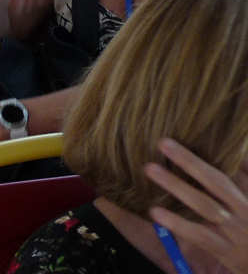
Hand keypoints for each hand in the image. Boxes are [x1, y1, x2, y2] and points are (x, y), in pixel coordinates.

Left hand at [146, 139, 247, 272]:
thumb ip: (243, 178)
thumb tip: (234, 152)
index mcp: (245, 197)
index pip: (224, 171)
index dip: (203, 155)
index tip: (176, 138)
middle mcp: (242, 210)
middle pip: (216, 181)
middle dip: (189, 161)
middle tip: (163, 142)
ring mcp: (234, 230)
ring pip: (204, 205)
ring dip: (177, 186)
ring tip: (150, 169)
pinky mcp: (225, 250)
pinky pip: (200, 235)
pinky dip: (177, 223)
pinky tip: (155, 212)